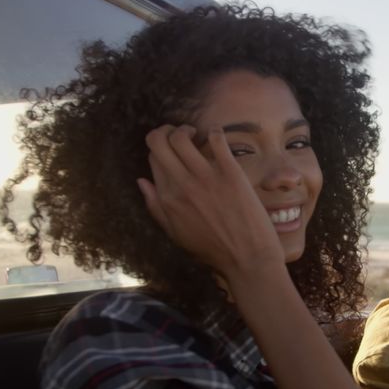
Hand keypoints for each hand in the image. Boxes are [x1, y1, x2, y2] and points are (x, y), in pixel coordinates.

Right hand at [136, 125, 285, 277]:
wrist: (248, 259)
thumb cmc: (213, 250)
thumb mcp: (175, 233)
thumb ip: (155, 207)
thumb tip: (141, 181)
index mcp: (167, 199)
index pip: (152, 158)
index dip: (159, 149)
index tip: (171, 150)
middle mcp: (181, 185)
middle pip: (159, 141)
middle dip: (165, 130)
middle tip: (179, 134)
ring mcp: (205, 177)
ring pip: (180, 136)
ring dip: (185, 129)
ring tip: (196, 135)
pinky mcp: (230, 173)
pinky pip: (216, 139)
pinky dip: (214, 132)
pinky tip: (217, 137)